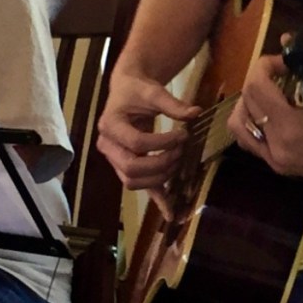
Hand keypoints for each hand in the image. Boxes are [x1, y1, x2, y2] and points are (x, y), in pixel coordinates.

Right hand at [97, 71, 199, 217]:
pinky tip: (171, 212)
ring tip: (179, 161)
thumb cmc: (137, 90)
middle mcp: (107, 146)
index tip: (183, 134)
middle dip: (161, 163)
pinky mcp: (124, 167)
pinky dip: (155, 199)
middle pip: (131, 168)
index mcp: (110, 124)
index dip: (162, 143)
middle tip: (182, 150)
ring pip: (132, 181)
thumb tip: (195, 113)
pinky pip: (139, 186)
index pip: (136, 143)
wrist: (127, 90)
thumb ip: (172, 104)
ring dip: (160, 177)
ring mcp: (114, 159)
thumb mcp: (153, 92)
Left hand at [229, 52, 302, 184]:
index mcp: (291, 127)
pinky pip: (249, 141)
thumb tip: (285, 39)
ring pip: (239, 124)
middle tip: (279, 73)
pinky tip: (272, 112)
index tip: (284, 62)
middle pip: (246, 101)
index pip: (256, 87)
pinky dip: (253, 121)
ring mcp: (275, 160)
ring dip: (249, 101)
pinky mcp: (279, 167)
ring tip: (269, 92)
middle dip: (258, 78)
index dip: (265, 66)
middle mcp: (277, 146)